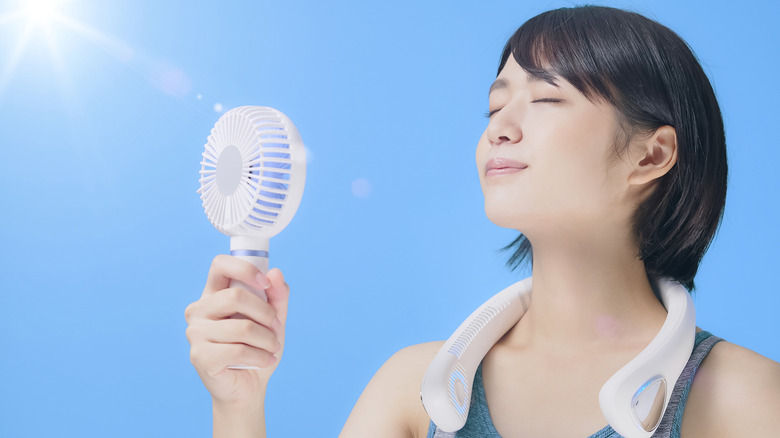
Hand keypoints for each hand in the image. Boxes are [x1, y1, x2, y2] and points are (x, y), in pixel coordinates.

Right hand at [185, 255, 289, 406]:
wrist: (249, 386)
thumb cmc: (258, 347)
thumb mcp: (274, 319)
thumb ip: (277, 295)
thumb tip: (275, 273)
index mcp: (213, 294)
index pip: (220, 264)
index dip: (245, 269)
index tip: (265, 283)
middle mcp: (198, 310)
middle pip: (235, 296)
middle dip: (266, 313)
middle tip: (276, 327)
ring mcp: (195, 333)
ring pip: (242, 327)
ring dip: (267, 339)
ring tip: (271, 348)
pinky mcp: (199, 356)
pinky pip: (238, 350)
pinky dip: (260, 356)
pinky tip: (263, 361)